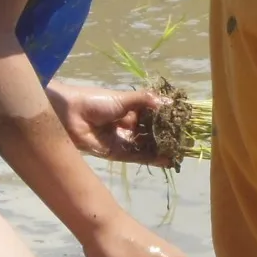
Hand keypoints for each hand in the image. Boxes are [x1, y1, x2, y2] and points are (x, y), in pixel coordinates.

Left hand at [47, 80, 172, 165]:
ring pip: (146, 146)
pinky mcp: (116, 153)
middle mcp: (127, 125)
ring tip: (180, 153)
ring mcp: (122, 140)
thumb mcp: (124, 98)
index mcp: (129, 109)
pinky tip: (166, 159)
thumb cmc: (95, 100)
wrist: (71, 115)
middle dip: (167, 137)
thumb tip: (169, 103)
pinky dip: (151, 159)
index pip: (153, 116)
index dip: (166, 120)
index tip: (183, 123)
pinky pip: (137, 157)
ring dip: (162, 150)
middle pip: (151, 133)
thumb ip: (146, 101)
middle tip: (186, 141)